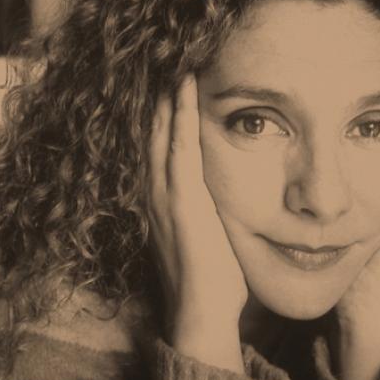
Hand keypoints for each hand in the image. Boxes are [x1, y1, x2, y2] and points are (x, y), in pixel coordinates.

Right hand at [147, 74, 246, 372]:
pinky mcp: (181, 201)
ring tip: (176, 67)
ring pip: (162, 134)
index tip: (172, 92)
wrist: (201, 312)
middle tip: (170, 67)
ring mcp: (164, 196)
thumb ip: (209, 212)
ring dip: (168, 99)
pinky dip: (180, 117)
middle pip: (154, 135)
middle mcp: (156, 194)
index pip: (160, 150)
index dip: (164, 119)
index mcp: (162, 203)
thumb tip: (225, 200)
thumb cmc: (212, 280)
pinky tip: (185, 91)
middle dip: (161, 101)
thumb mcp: (207, 238)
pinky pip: (178, 148)